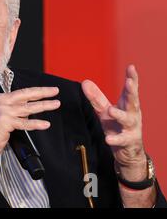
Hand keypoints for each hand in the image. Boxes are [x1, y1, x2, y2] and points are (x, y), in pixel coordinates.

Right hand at [0, 87, 59, 173]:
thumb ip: (11, 111)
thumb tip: (27, 110)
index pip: (19, 93)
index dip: (34, 91)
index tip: (44, 91)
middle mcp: (0, 102)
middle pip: (25, 94)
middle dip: (42, 92)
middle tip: (54, 91)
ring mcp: (3, 111)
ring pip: (28, 107)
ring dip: (44, 105)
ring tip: (55, 104)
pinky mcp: (6, 121)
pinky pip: (25, 123)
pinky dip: (36, 124)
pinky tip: (45, 124)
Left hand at [81, 65, 146, 180]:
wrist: (128, 150)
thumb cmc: (117, 126)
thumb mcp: (104, 111)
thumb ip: (96, 97)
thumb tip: (85, 82)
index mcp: (127, 105)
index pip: (130, 89)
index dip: (132, 78)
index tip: (131, 67)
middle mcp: (132, 114)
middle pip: (133, 101)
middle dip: (132, 91)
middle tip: (129, 82)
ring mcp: (131, 128)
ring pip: (127, 119)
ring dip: (120, 114)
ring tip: (111, 110)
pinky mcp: (128, 141)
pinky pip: (122, 140)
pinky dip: (115, 139)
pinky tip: (108, 139)